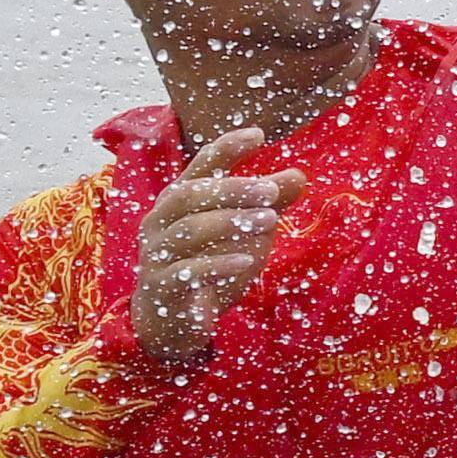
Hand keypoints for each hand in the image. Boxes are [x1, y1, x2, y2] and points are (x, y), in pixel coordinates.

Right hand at [131, 130, 302, 365]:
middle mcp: (161, 222)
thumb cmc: (208, 266)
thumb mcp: (243, 234)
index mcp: (179, 203)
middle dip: (231, 189)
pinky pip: (187, 272)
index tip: (257, 134)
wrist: (171, 323)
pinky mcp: (163, 287)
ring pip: (188, 231)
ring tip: (269, 220)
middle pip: (190, 195)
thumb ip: (266, 205)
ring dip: (229, 222)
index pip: (199, 167)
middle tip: (270, 189)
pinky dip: (217, 264)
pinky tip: (245, 261)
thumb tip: (299, 174)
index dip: (225, 149)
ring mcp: (158, 254)